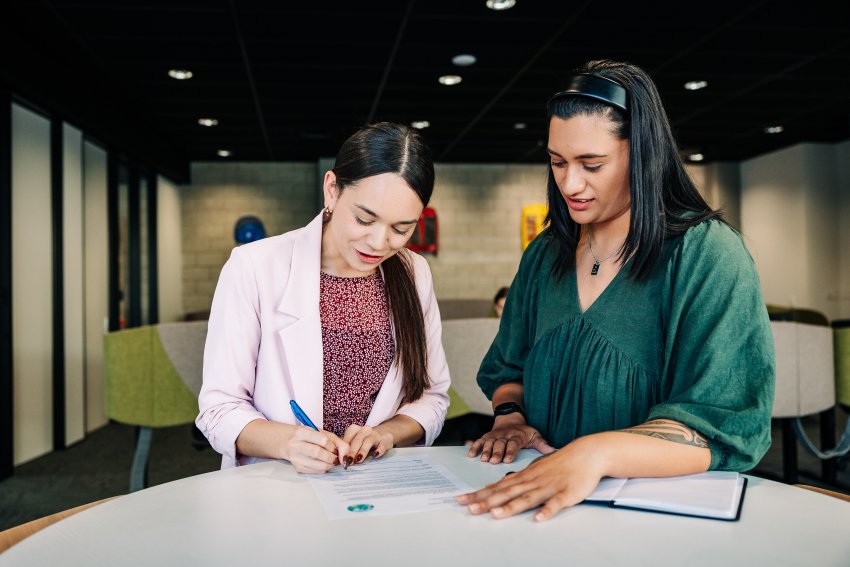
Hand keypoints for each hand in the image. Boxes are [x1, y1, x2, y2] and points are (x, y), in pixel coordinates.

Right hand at [284, 427, 348, 473]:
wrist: (289, 443)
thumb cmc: (309, 437)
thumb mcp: (322, 433)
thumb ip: (337, 442)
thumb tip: (345, 456)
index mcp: (302, 432)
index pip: (322, 440)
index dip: (332, 446)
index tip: (335, 448)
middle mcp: (295, 445)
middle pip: (318, 453)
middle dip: (331, 457)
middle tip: (336, 457)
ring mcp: (295, 458)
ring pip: (318, 465)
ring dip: (329, 464)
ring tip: (331, 461)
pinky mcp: (297, 468)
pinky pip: (315, 471)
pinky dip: (323, 469)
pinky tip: (323, 463)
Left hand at [342, 424, 394, 466]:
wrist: (384, 433)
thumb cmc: (364, 440)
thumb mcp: (355, 441)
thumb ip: (346, 448)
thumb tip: (336, 460)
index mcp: (355, 429)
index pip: (347, 438)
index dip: (343, 449)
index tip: (340, 460)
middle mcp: (365, 430)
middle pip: (357, 440)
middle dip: (351, 452)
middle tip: (348, 461)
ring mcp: (375, 435)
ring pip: (368, 442)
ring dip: (363, 451)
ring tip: (358, 460)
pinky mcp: (385, 441)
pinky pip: (382, 445)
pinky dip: (379, 450)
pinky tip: (375, 455)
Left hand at [457, 438, 604, 521]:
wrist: (587, 453)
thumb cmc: (561, 463)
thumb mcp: (536, 469)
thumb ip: (520, 479)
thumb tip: (503, 485)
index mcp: (525, 476)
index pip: (497, 486)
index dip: (480, 494)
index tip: (463, 500)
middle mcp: (533, 481)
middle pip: (507, 493)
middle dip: (487, 501)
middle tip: (470, 508)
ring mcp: (548, 487)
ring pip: (527, 498)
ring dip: (511, 507)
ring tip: (496, 515)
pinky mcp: (566, 494)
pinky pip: (555, 504)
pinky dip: (546, 511)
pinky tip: (538, 519)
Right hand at [467, 414, 554, 463]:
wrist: (510, 419)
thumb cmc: (523, 432)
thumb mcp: (535, 435)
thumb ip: (542, 444)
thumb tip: (554, 451)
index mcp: (517, 436)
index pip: (513, 444)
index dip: (510, 451)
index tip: (508, 459)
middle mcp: (504, 435)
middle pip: (499, 444)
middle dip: (496, 452)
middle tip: (493, 461)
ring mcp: (494, 436)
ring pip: (489, 443)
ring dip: (485, 450)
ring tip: (483, 459)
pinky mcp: (486, 437)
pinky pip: (479, 441)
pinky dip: (474, 447)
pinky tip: (471, 454)